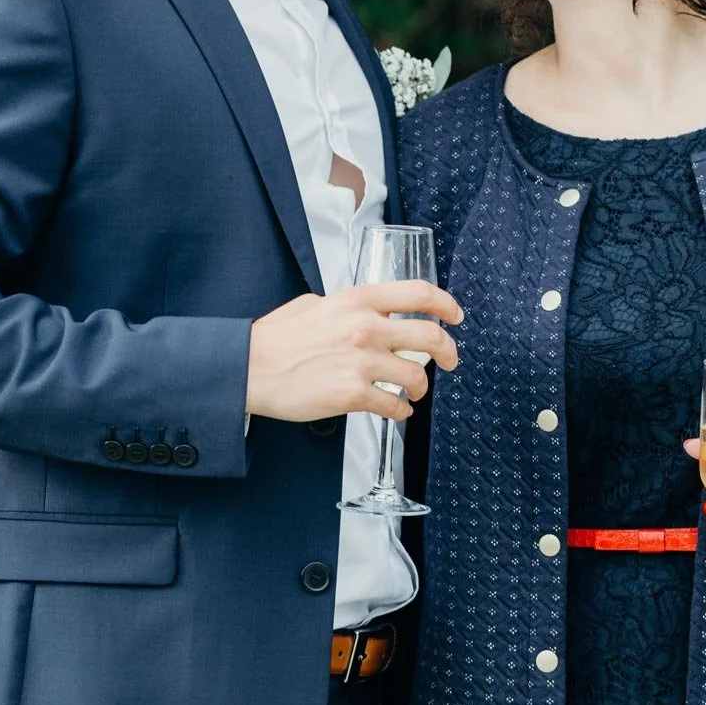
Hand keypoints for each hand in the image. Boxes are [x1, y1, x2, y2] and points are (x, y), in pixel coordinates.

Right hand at [246, 280, 462, 423]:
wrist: (250, 368)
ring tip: (413, 393)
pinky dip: (400, 411)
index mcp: (358, 300)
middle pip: (431, 336)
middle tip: (449, 362)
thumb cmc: (275, 338)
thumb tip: (362, 312)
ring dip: (420, 388)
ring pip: (415, 376)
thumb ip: (344, 306)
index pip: (418, 293)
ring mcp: (361, 361)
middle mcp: (366, 327)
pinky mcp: (352, 394)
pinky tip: (396, 410)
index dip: (446, 304)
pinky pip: (393, 405)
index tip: (456, 316)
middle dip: (448, 352)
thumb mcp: (312, 303)